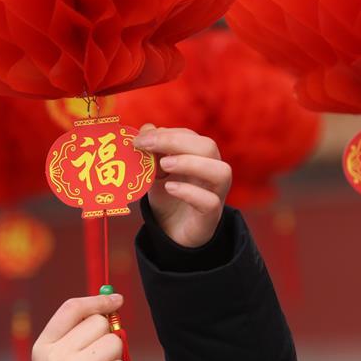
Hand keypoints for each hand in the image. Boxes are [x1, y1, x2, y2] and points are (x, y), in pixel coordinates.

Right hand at [31, 294, 126, 360]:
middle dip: (105, 336)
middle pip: (98, 323)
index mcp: (43, 346)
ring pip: (114, 343)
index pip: (72, 309)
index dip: (96, 300)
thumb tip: (115, 300)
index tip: (116, 300)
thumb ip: (81, 328)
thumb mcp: (62, 355)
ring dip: (113, 358)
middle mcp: (56, 358)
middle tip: (95, 359)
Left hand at [133, 124, 231, 247]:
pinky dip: (189, 192)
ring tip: (163, 164)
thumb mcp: (154, 172)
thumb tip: (146, 128)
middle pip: (208, 147)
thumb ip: (151, 151)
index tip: (140, 139)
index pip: (191, 136)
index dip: (166, 133)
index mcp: (200, 158)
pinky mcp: (210, 216)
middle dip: (176, 142)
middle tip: (148, 145)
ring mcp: (215, 194)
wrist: (171, 233)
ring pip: (220, 172)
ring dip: (190, 163)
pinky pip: (210, 201)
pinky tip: (169, 188)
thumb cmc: (167, 198)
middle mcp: (212, 172)